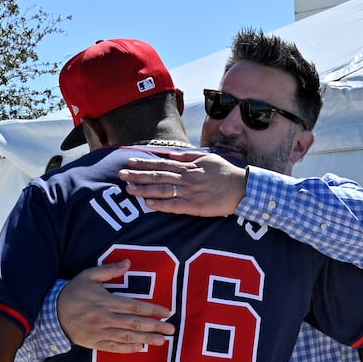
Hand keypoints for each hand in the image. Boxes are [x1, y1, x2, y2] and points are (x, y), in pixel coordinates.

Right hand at [58, 260, 175, 352]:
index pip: (135, 307)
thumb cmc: (73, 292)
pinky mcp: (94, 342)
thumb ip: (109, 270)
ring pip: (127, 336)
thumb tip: (127, 262)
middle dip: (155, 327)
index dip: (153, 310)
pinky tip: (139, 348)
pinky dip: (127, 348)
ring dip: (146, 339)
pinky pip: (113, 347)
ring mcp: (100, 332)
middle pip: (135, 323)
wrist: (52, 312)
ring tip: (161, 341)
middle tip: (171, 330)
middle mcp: (106, 318)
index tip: (167, 313)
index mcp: (107, 301)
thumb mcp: (88, 275)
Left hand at [120, 150, 248, 215]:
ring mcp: (190, 193)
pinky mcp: (196, 207)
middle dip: (138, 175)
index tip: (128, 161)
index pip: (161, 163)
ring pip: (163, 189)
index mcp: (188, 167)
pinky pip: (175, 206)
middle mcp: (187, 178)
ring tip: (129, 189)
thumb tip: (170, 154)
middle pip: (158, 175)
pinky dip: (161, 205)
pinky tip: (148, 204)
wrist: (242, 188)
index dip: (144, 163)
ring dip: (145, 189)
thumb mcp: (207, 158)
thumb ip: (187, 157)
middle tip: (120, 174)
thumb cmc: (225, 173)